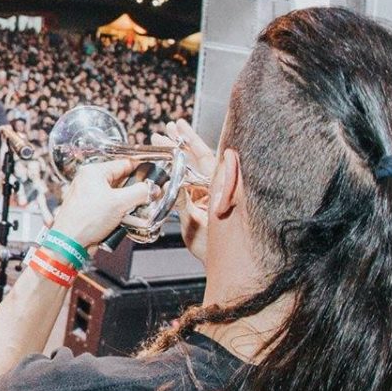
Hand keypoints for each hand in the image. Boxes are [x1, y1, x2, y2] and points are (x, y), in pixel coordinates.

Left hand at [52, 158, 159, 249]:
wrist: (70, 243)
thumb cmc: (84, 220)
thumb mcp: (119, 203)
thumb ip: (140, 193)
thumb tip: (152, 189)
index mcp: (93, 172)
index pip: (123, 164)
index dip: (140, 170)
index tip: (153, 176)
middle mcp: (89, 182)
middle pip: (121, 181)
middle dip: (134, 191)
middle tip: (146, 197)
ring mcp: (89, 196)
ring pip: (117, 196)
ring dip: (128, 204)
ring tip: (135, 210)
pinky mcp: (91, 210)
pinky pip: (111, 207)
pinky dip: (120, 213)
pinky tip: (125, 220)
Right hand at [163, 119, 216, 261]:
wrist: (224, 264)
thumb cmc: (216, 249)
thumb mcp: (194, 226)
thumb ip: (184, 204)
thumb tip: (175, 182)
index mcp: (218, 190)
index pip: (204, 158)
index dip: (191, 142)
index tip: (179, 128)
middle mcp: (217, 188)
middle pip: (200, 158)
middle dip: (184, 141)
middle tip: (170, 126)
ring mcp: (212, 193)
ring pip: (195, 167)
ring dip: (180, 153)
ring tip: (166, 137)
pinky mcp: (206, 201)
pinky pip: (192, 181)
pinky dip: (180, 169)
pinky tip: (169, 162)